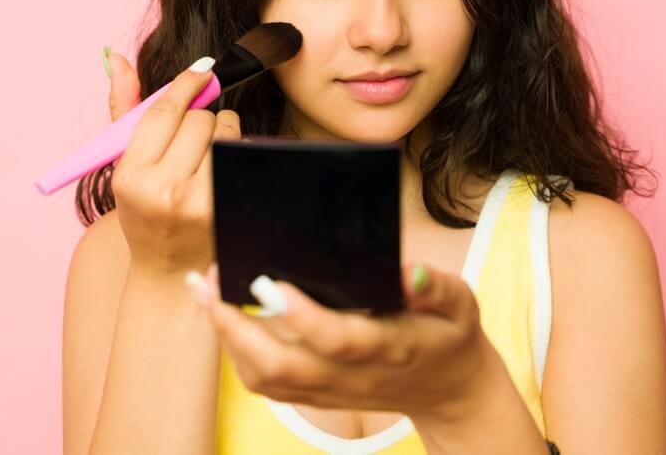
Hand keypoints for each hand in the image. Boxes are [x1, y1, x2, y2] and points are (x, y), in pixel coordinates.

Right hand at [106, 50, 240, 277]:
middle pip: (198, 119)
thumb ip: (125, 109)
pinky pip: (239, 154)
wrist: (169, 268)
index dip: (185, 84)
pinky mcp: (225, 208)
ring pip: (224, 133)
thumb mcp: (125, 164)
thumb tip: (117, 57)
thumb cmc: (145, 209)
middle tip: (193, 134)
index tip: (202, 70)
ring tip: (206, 153)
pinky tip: (220, 168)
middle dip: (200, 117)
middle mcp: (164, 189)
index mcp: (131, 175)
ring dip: (221, 132)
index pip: (163, 112)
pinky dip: (234, 152)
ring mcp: (198, 202)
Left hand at [188, 262, 503, 423]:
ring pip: (265, 378)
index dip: (300, 316)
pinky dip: (236, 351)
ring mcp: (331, 389)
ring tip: (204, 289)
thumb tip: (409, 271)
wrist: (450, 390)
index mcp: (389, 347)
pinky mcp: (317, 394)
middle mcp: (352, 375)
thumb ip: (438, 287)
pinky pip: (266, 383)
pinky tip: (223, 316)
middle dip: (236, 326)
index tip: (269, 282)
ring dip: (228, 337)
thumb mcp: (461, 304)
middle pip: (282, 365)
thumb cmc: (449, 336)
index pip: (337, 339)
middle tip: (210, 281)